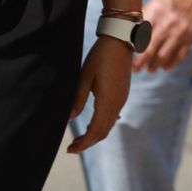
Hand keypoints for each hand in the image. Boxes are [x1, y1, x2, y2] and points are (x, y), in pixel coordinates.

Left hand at [67, 35, 133, 153]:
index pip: (96, 130)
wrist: (120, 41)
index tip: (70, 149)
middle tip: (72, 147)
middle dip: (88, 142)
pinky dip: (103, 125)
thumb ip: (77, 100)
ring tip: (80, 138)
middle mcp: (118, 103)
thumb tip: (69, 119)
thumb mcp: (84, 77)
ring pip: (109, 124)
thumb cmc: (100, 57)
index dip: (83, 143)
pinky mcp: (123, 94)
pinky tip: (94, 124)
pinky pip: (114, 116)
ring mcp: (122, 98)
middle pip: (104, 131)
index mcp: (108, 101)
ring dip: (95, 134)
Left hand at [135, 0, 191, 72]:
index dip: (130, 47)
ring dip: (153, 66)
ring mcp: (180, 32)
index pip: (137, 35)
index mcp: (156, 10)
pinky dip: (170, 64)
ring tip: (149, 69)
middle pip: (148, 49)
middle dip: (139, 62)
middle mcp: (167, 23)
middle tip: (135, 68)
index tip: (127, 53)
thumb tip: (134, 26)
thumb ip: (148, 12)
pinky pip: (179, 56)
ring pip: (162, 56)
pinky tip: (165, 66)